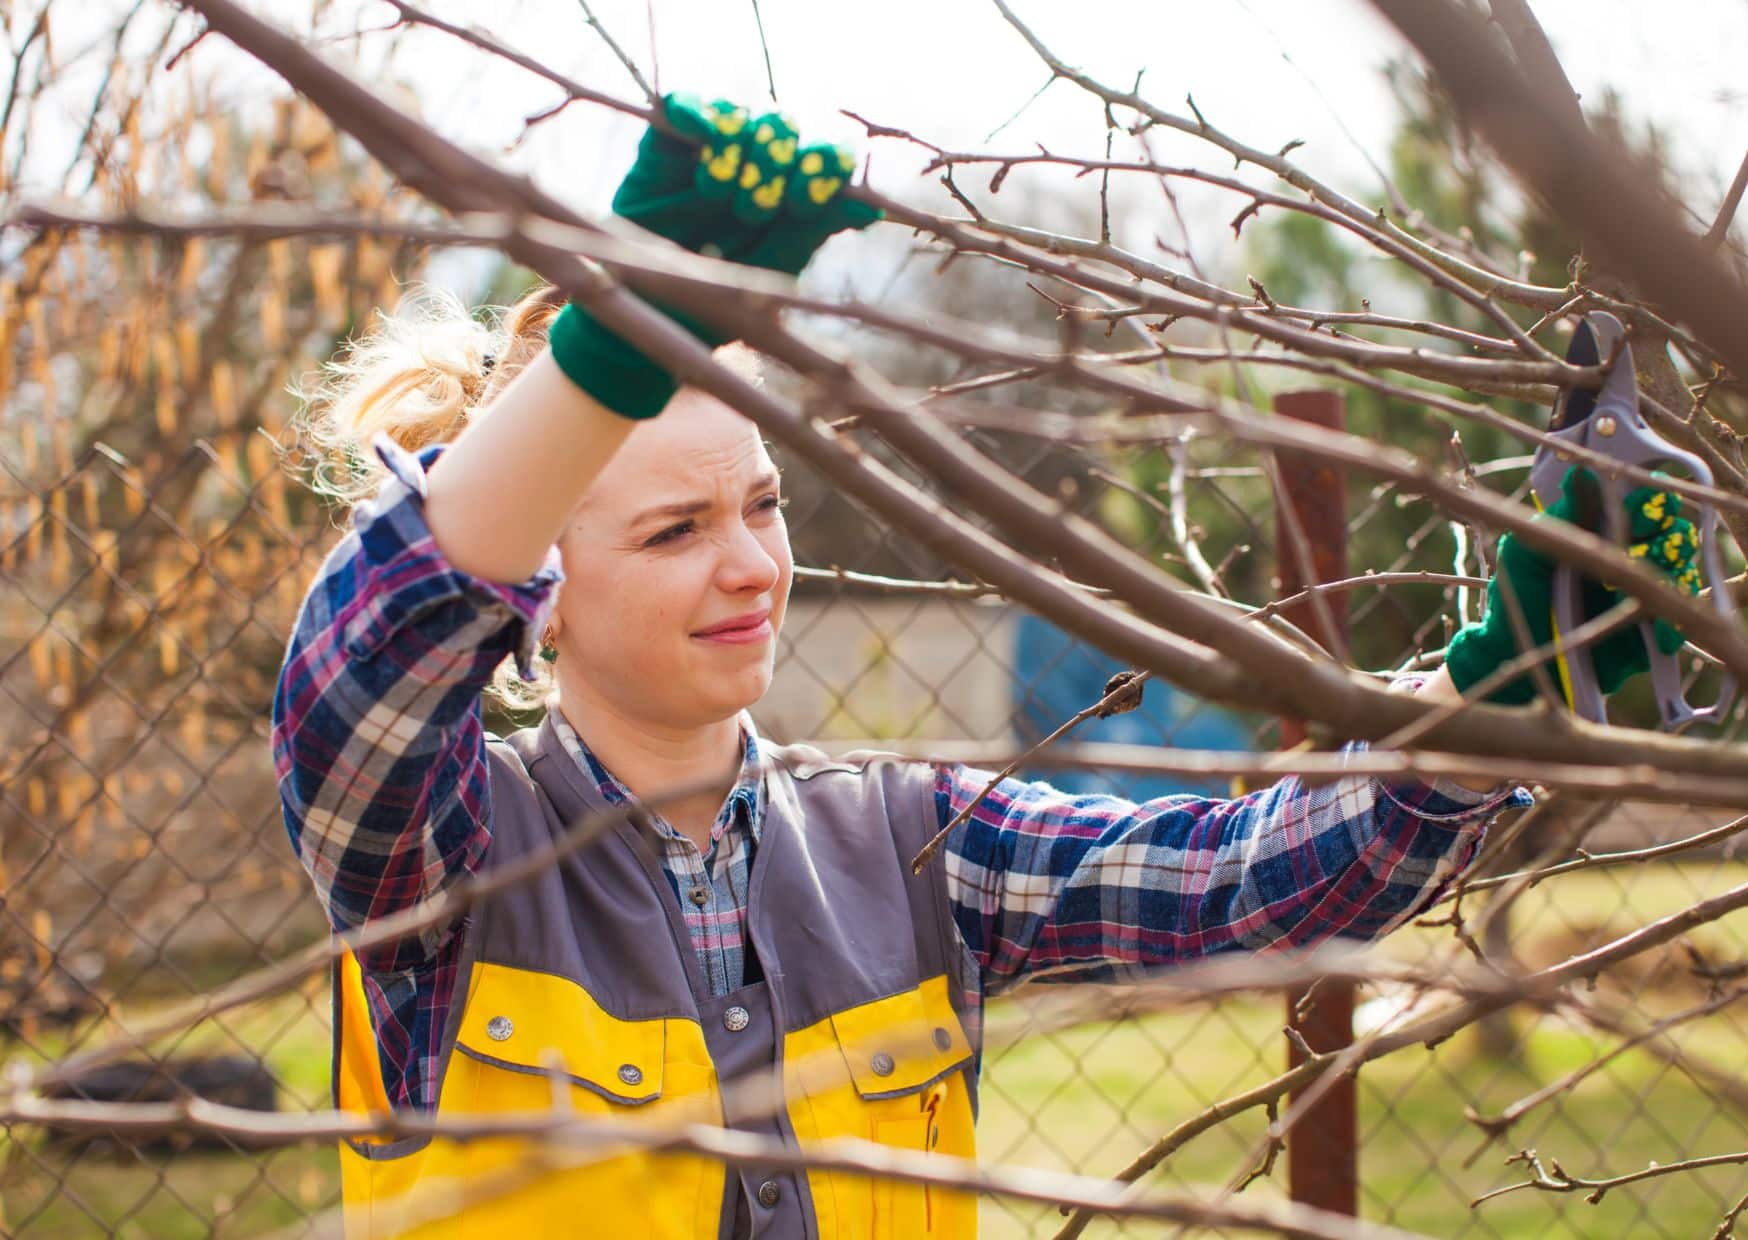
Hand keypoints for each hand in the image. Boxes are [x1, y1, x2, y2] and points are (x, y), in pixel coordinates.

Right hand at [614, 93, 879, 284]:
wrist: (659, 310)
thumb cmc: (725, 294)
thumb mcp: (776, 266)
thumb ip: (816, 230)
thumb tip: (870, 208)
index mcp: (794, 185)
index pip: (827, 149)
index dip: (824, 164)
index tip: (803, 204)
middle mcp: (758, 159)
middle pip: (784, 124)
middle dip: (776, 162)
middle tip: (755, 210)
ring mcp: (712, 147)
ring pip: (740, 112)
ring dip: (738, 150)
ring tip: (720, 195)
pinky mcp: (665, 143)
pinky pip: (684, 102)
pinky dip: (697, 110)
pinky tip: (701, 134)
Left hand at [1444, 466, 1700, 704]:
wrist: (1511, 651)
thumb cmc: (1517, 594)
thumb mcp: (1526, 552)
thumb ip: (1558, 517)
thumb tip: (1579, 474)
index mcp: (1606, 533)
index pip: (1646, 506)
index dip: (1650, 502)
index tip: (1641, 506)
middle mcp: (1632, 559)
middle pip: (1674, 536)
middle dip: (1667, 535)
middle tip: (1648, 543)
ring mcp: (1644, 595)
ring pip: (1681, 574)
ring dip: (1671, 572)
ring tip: (1646, 577)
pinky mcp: (1648, 632)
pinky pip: (1674, 624)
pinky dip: (1669, 625)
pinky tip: (1655, 629)